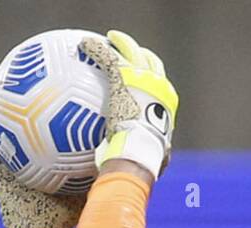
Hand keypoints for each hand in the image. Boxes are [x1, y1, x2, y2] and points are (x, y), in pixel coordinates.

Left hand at [81, 30, 178, 178]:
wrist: (138, 150)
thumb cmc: (146, 160)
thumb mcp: (156, 159)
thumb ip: (152, 155)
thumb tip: (149, 166)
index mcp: (165, 105)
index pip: (161, 85)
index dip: (152, 78)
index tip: (143, 75)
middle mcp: (158, 87)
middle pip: (151, 62)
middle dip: (141, 54)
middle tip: (130, 52)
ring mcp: (141, 79)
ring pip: (132, 52)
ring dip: (122, 42)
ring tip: (111, 38)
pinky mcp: (123, 75)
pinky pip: (107, 56)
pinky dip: (96, 49)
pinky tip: (85, 45)